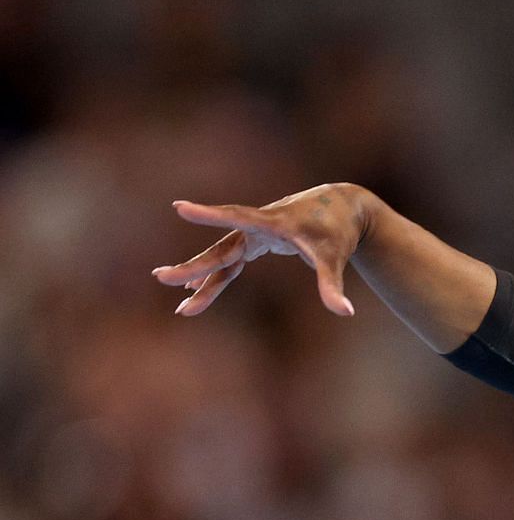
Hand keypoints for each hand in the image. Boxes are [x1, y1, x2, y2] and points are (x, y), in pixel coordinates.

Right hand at [152, 182, 369, 316]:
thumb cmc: (338, 232)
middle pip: (221, 249)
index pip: (237, 218)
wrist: (342, 208)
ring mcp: (255, 234)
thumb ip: (333, 285)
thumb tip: (346, 313)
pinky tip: (194, 288)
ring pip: (222, 259)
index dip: (210, 215)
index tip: (180, 207)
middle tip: (161, 277)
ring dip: (200, 279)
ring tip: (181, 305)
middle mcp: (258, 226)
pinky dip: (215, 277)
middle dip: (194, 266)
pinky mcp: (257, 241)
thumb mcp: (335, 259)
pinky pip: (230, 261)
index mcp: (274, 223)